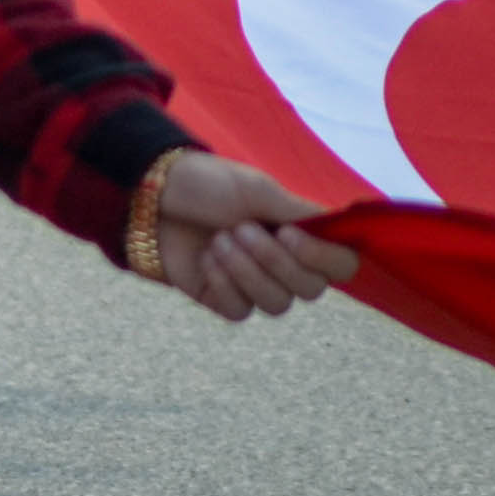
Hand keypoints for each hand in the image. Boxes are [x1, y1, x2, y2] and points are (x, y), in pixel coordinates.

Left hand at [145, 151, 355, 320]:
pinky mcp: (223, 299)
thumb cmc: (209, 184)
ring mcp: (254, 284)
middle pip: (311, 291)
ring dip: (246, 271)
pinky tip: (206, 258)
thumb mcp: (258, 189)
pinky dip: (224, 284)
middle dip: (274, 260)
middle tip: (239, 228)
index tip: (288, 233)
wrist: (152, 192)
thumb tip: (343, 229)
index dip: (322, 258)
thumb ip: (302, 214)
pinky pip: (241, 312)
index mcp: (301, 235)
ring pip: (277, 305)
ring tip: (219, 239)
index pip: (342, 266)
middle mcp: (285, 264)